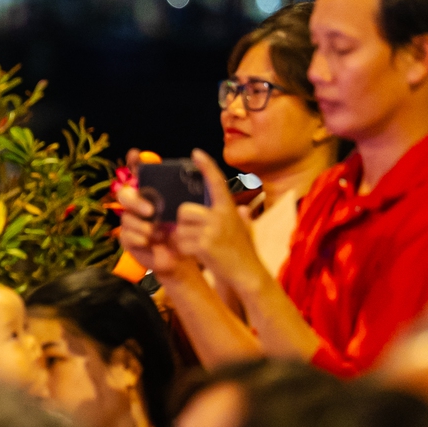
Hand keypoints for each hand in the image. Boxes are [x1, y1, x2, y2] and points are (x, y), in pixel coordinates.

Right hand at [112, 150, 190, 278]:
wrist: (183, 257)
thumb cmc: (187, 231)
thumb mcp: (193, 210)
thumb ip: (193, 190)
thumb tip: (198, 162)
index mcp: (153, 194)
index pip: (139, 174)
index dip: (134, 162)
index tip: (135, 154)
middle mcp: (139, 205)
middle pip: (124, 194)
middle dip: (135, 201)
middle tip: (151, 211)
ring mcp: (132, 222)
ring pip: (126, 217)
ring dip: (142, 226)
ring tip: (157, 234)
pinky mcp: (129, 239)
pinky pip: (126, 235)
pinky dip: (139, 238)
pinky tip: (150, 242)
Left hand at [168, 152, 266, 290]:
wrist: (247, 273)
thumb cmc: (243, 251)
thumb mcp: (243, 228)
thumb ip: (236, 217)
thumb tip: (242, 209)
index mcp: (229, 208)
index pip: (216, 182)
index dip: (206, 166)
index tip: (196, 153)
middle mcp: (221, 215)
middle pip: (184, 209)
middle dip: (184, 223)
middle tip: (195, 234)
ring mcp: (212, 230)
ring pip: (180, 227)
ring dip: (183, 238)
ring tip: (200, 246)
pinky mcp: (203, 245)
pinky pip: (180, 242)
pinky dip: (184, 250)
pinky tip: (198, 255)